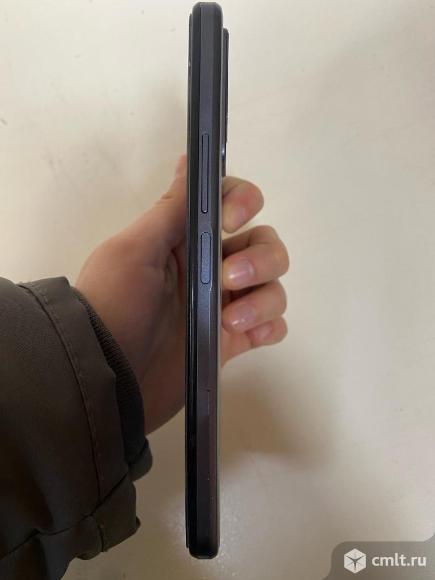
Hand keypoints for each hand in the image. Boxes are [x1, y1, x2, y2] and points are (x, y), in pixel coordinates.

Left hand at [76, 156, 288, 433]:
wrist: (109, 378)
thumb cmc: (115, 306)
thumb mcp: (134, 251)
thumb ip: (171, 211)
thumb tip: (190, 162)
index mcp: (185, 239)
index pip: (231, 202)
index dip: (243, 202)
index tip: (231, 222)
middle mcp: (210, 266)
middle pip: (264, 242)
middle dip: (260, 257)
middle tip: (229, 280)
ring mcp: (224, 305)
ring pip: (273, 283)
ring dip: (264, 297)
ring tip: (232, 320)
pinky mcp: (233, 341)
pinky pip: (273, 325)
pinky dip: (271, 325)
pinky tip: (249, 334)